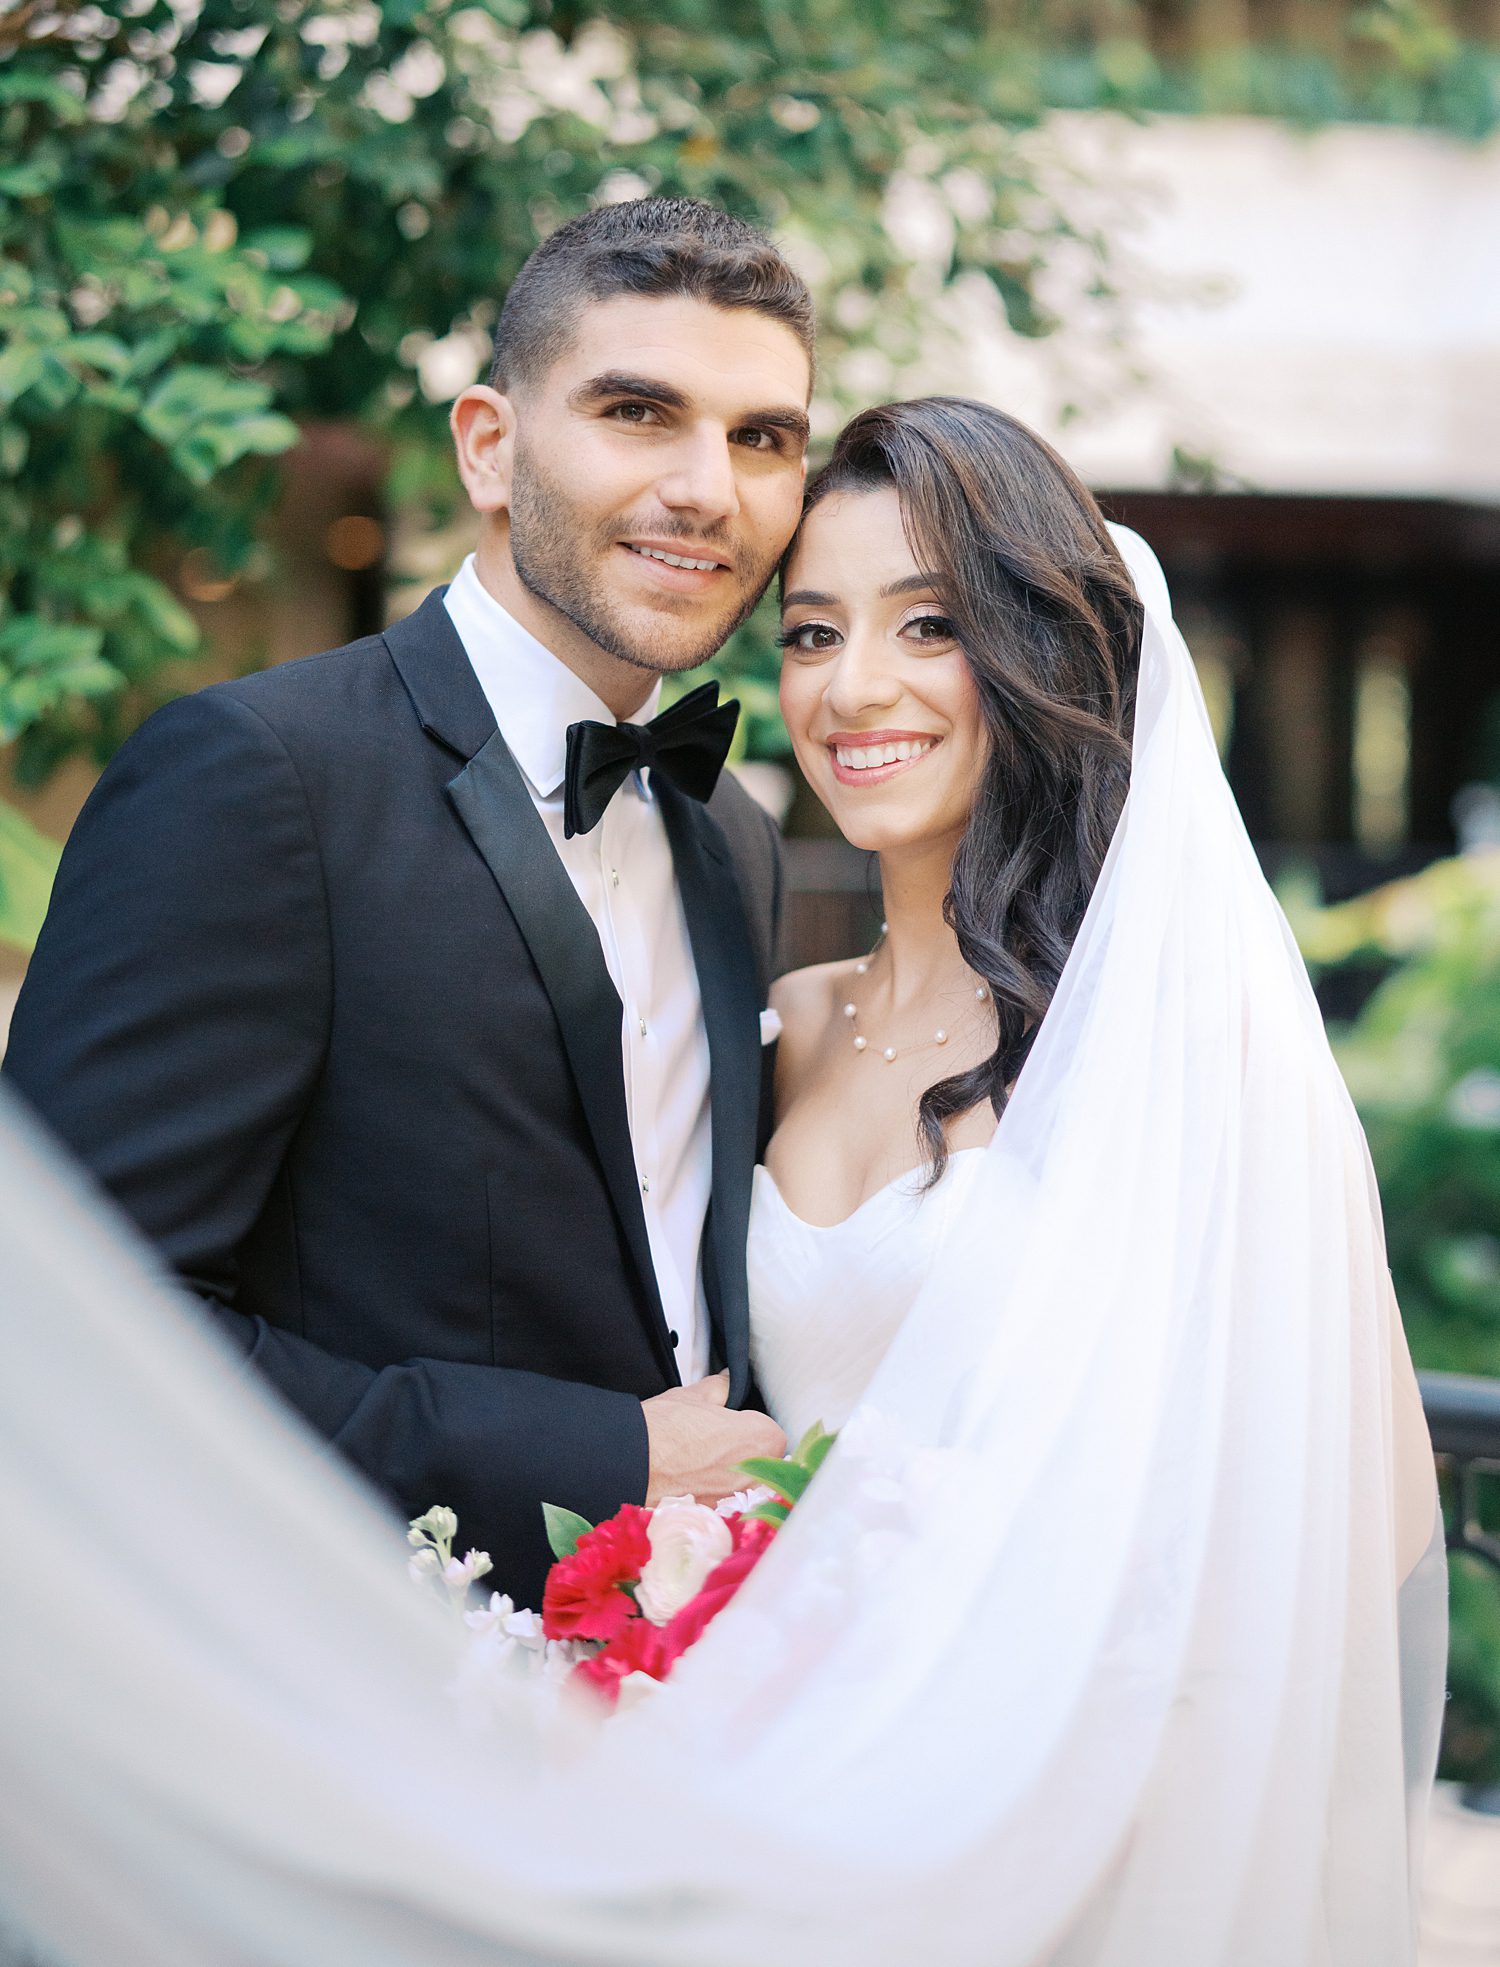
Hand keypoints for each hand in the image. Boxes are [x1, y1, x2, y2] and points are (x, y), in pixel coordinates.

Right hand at [641, 1370, 787, 1508]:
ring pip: (741, 1483)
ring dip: (726, 1473)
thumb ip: (721, 1387)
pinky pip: (721, 1502)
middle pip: (758, 1460)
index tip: (729, 1422)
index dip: (746, 1424)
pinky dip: (709, 1492)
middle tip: (712, 1440)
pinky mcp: (714, 1517)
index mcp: (761, 1440)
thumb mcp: (695, 1396)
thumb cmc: (663, 1431)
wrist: (631, 1464)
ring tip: (697, 1459)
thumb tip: (726, 1382)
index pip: (768, 1431)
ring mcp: (735, 1501)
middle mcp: (755, 1475)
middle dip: (741, 1450)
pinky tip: (688, 1478)